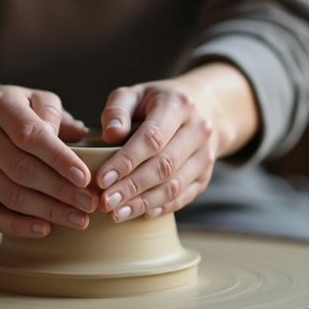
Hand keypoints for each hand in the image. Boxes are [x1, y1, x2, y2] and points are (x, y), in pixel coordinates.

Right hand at [0, 86, 98, 237]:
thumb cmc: (14, 109)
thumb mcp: (35, 98)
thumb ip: (54, 114)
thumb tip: (81, 134)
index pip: (31, 135)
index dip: (59, 159)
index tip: (84, 177)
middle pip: (21, 169)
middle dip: (60, 190)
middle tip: (89, 203)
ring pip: (9, 194)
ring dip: (47, 211)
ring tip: (78, 219)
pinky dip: (18, 226)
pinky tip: (44, 229)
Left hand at [95, 79, 220, 222]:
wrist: (203, 107)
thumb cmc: (156, 101)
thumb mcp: (135, 94)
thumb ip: (118, 110)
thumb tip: (109, 134)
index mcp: (178, 105)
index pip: (152, 138)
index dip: (126, 161)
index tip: (102, 179)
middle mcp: (198, 130)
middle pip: (164, 165)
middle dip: (132, 187)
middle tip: (106, 202)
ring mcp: (206, 154)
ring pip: (175, 185)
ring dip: (144, 203)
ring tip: (117, 214)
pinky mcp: (206, 174)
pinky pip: (184, 196)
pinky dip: (162, 207)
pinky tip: (140, 214)